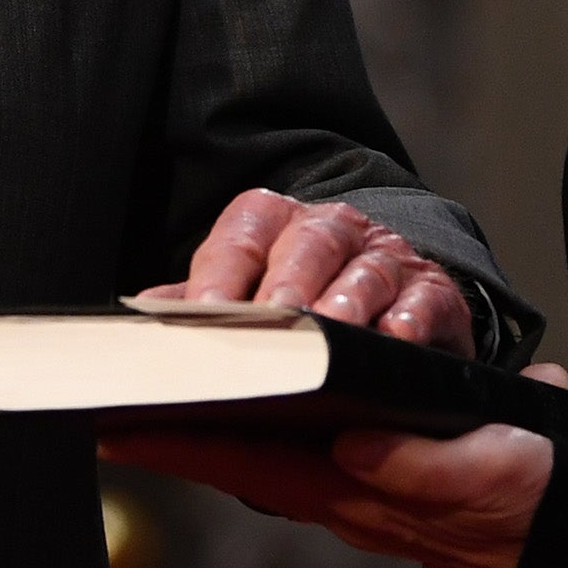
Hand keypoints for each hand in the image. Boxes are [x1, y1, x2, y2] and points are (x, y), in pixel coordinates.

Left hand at [97, 361, 567, 567]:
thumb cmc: (533, 497)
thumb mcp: (486, 474)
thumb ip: (418, 467)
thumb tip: (351, 446)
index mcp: (364, 492)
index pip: (255, 462)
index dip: (185, 443)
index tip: (117, 427)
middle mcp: (348, 497)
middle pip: (241, 463)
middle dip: (172, 441)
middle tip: (101, 414)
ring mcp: (361, 495)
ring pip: (263, 463)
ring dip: (204, 439)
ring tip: (148, 409)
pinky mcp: (381, 483)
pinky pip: (297, 463)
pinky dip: (253, 441)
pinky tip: (233, 419)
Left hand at [145, 187, 473, 352]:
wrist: (390, 313)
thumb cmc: (298, 313)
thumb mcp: (243, 304)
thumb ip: (194, 310)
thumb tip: (134, 323)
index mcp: (275, 224)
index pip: (242, 231)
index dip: (222, 272)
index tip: (204, 315)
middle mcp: (334, 230)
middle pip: (309, 241)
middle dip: (289, 281)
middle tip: (273, 319)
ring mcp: (387, 259)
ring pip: (367, 269)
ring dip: (349, 300)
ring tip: (330, 332)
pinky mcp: (433, 294)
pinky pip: (425, 298)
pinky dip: (411, 320)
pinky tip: (395, 342)